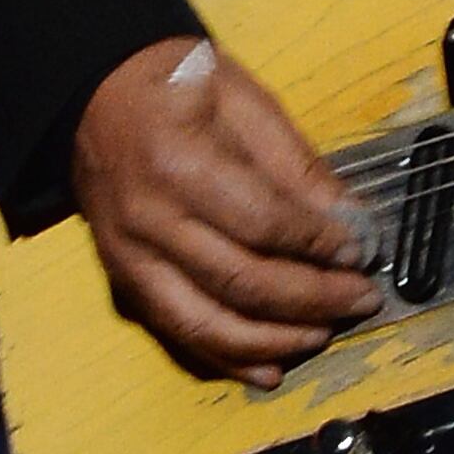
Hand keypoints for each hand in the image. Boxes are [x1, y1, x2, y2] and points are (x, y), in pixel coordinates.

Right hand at [69, 33, 382, 380]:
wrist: (91, 90)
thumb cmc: (175, 82)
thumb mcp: (243, 98)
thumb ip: (295, 164)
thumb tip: (351, 220)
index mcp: (179, 163)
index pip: (263, 222)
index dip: (319, 244)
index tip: (362, 251)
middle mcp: (148, 221)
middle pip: (242, 281)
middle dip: (312, 299)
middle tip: (362, 299)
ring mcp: (129, 258)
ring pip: (208, 323)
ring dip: (275, 340)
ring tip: (325, 333)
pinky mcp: (122, 279)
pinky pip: (177, 333)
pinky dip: (226, 359)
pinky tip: (269, 370)